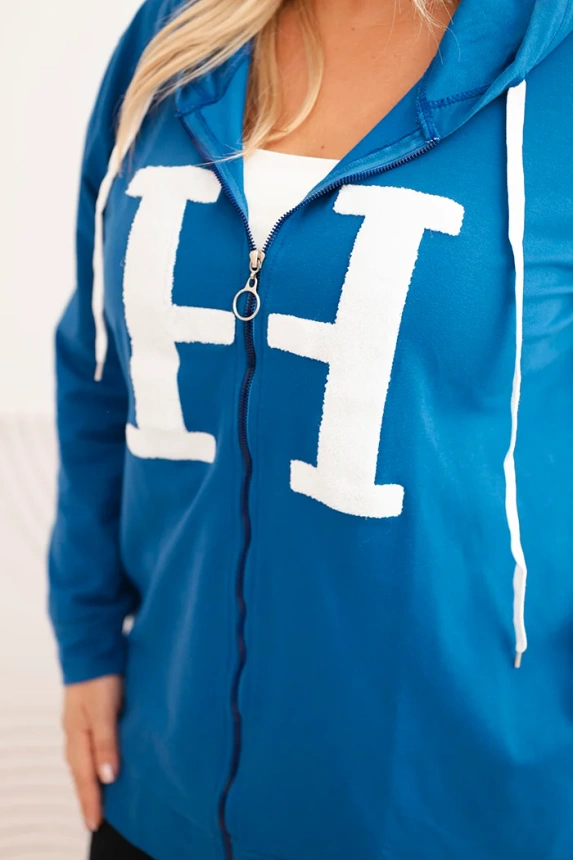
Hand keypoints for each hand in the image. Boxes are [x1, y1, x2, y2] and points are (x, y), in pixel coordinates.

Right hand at [63, 675, 122, 831]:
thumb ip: (107, 743)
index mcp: (77, 736)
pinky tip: (104, 763)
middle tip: (95, 818)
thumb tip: (107, 777)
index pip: (84, 778)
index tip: (95, 823)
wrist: (92, 648)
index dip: (91, 801)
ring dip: (91, 780)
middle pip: (81, 773)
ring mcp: (81, 724)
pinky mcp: (90, 716)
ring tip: (100, 798)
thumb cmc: (98, 676)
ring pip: (84, 760)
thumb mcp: (104, 711)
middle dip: (88, 796)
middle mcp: (76, 733)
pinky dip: (95, 761)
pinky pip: (90, 747)